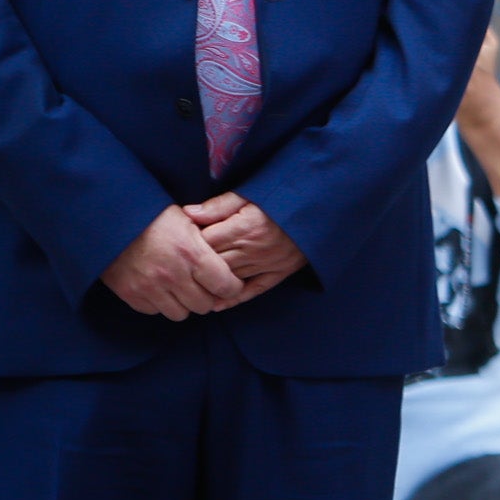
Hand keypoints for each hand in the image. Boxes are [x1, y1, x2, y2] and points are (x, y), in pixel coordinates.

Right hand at [101, 204, 246, 319]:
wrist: (109, 217)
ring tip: (178, 286)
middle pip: (204, 305)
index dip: (231, 286)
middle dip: (207, 296)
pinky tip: (157, 286)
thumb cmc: (154, 215)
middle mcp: (173, 274)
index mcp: (192, 253)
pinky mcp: (130, 294)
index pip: (226, 286)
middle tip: (201, 285)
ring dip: (182, 303)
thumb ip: (209, 243)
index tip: (227, 282)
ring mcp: (150, 287)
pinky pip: (154, 310)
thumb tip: (230, 259)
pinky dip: (158, 302)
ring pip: (180, 313)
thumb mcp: (188, 220)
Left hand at [184, 193, 304, 300]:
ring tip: (190, 285)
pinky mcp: (279, 273)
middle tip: (180, 265)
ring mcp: (266, 264)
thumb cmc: (282, 199)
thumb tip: (186, 214)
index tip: (179, 242)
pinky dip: (234, 299)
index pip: (204, 241)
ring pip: (229, 279)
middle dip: (195, 264)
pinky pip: (253, 290)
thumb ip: (219, 205)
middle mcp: (254, 250)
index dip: (189, 242)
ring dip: (209, 284)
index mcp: (244, 228)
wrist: (319, 211)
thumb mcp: (250, 195)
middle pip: (213, 263)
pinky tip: (216, 304)